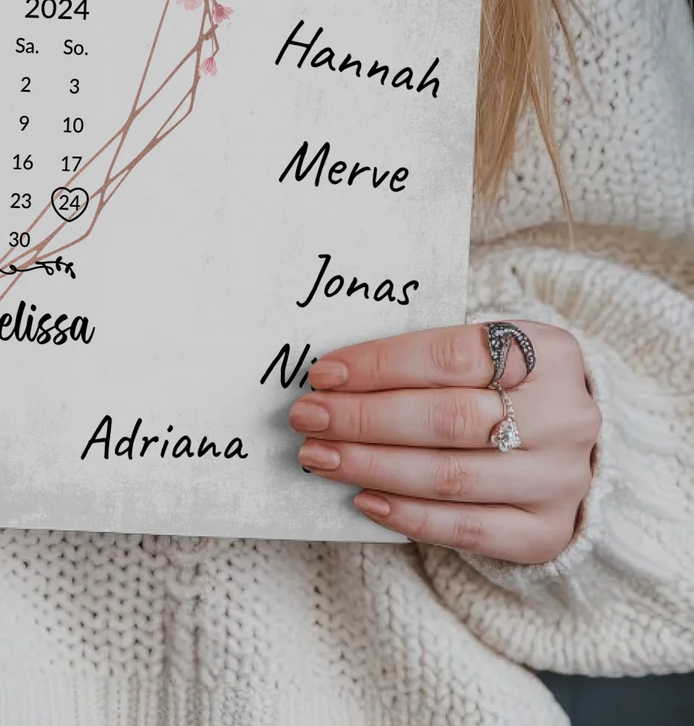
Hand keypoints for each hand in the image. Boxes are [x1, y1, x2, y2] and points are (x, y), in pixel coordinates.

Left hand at [289, 321, 600, 563]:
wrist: (575, 440)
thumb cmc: (506, 383)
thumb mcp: (487, 350)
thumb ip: (427, 357)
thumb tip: (336, 376)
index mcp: (549, 354)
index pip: (450, 356)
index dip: (380, 365)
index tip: (323, 375)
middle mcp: (564, 417)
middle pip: (446, 419)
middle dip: (364, 418)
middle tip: (308, 417)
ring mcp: (561, 479)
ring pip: (451, 476)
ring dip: (373, 466)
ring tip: (319, 457)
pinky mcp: (548, 532)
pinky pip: (469, 530)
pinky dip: (410, 516)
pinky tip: (364, 500)